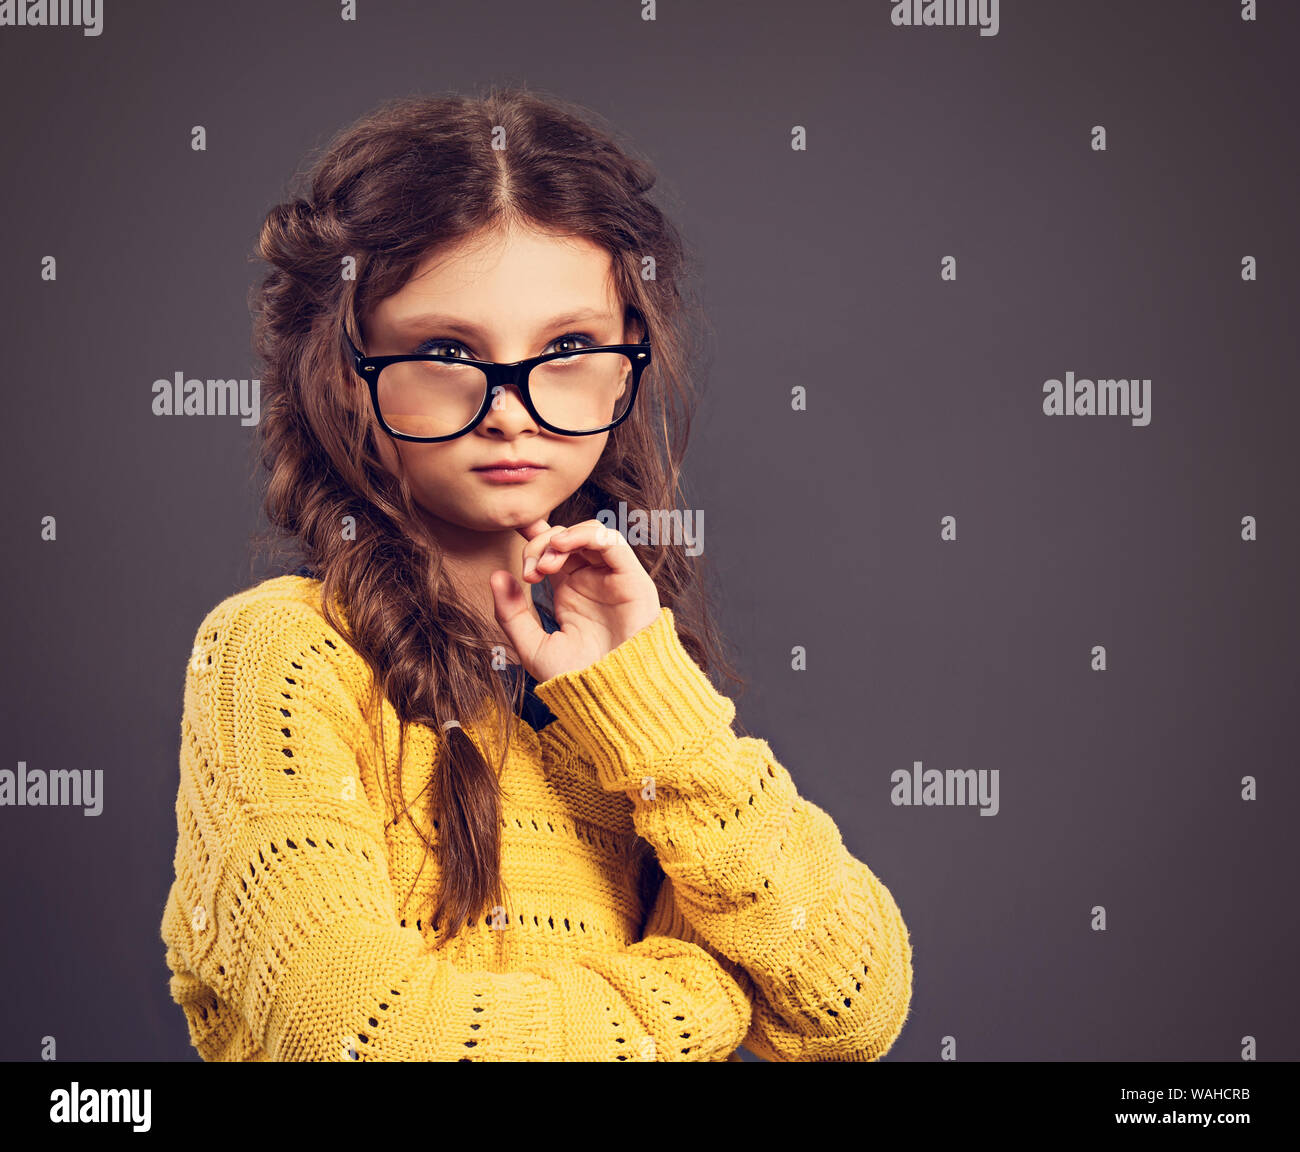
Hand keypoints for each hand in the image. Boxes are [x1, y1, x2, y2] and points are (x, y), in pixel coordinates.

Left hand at [489, 517, 661, 681]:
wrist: (610, 698)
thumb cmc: (576, 678)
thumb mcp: (532, 647)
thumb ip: (512, 614)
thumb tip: (497, 577)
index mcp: (570, 591)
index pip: (553, 550)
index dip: (535, 535)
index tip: (514, 529)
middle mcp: (592, 580)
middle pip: (567, 539)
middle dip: (541, 545)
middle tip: (529, 572)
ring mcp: (612, 578)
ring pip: (590, 534)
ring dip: (562, 538)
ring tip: (545, 563)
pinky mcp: (632, 580)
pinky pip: (613, 542)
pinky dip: (587, 535)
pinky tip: (564, 547)